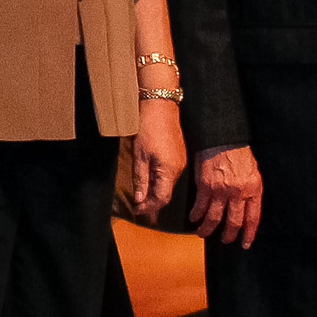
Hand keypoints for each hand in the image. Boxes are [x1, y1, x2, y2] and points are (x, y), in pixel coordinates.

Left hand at [127, 102, 184, 218]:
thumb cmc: (148, 128)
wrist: (160, 106)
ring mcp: (180, 161)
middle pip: (166, 192)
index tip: (136, 209)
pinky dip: (159, 179)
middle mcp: (178, 168)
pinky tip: (148, 176)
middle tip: (136, 203)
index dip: (148, 207)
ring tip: (140, 191)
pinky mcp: (179, 154)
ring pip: (168, 183)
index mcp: (169, 170)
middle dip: (151, 200)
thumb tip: (140, 199)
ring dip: (155, 189)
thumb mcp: (139, 156)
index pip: (161, 198)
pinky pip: (170, 173)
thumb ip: (140, 179)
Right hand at [191, 144, 262, 246]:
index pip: (252, 218)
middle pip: (233, 222)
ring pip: (214, 218)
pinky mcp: (205, 186)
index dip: (248, 233)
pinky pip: (200, 206)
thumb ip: (251, 191)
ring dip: (208, 229)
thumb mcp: (253, 173)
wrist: (223, 139)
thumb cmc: (239, 153)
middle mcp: (238, 193)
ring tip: (204, 233)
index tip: (245, 243)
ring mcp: (221, 191)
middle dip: (228, 235)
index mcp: (253, 189)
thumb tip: (247, 208)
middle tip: (225, 240)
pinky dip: (196, 215)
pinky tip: (194, 218)